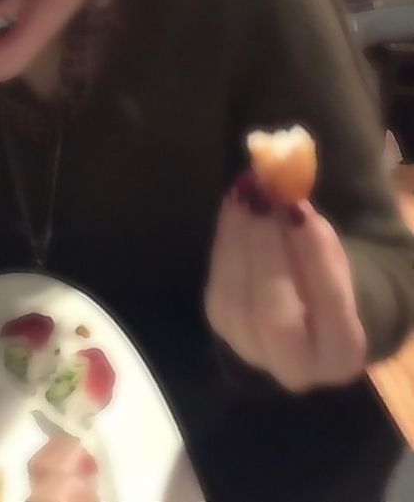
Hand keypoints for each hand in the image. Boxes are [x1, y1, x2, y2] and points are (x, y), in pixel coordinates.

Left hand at [205, 178, 366, 391]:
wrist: (305, 316)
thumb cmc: (328, 282)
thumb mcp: (337, 262)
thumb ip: (317, 239)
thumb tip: (288, 199)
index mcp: (340, 353)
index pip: (330, 307)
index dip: (313, 257)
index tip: (300, 209)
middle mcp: (294, 366)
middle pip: (274, 315)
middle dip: (266, 250)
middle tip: (264, 197)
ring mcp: (249, 350)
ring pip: (236, 299)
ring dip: (238, 238)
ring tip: (245, 191)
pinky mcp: (220, 325)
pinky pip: (218, 283)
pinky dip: (225, 239)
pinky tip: (233, 205)